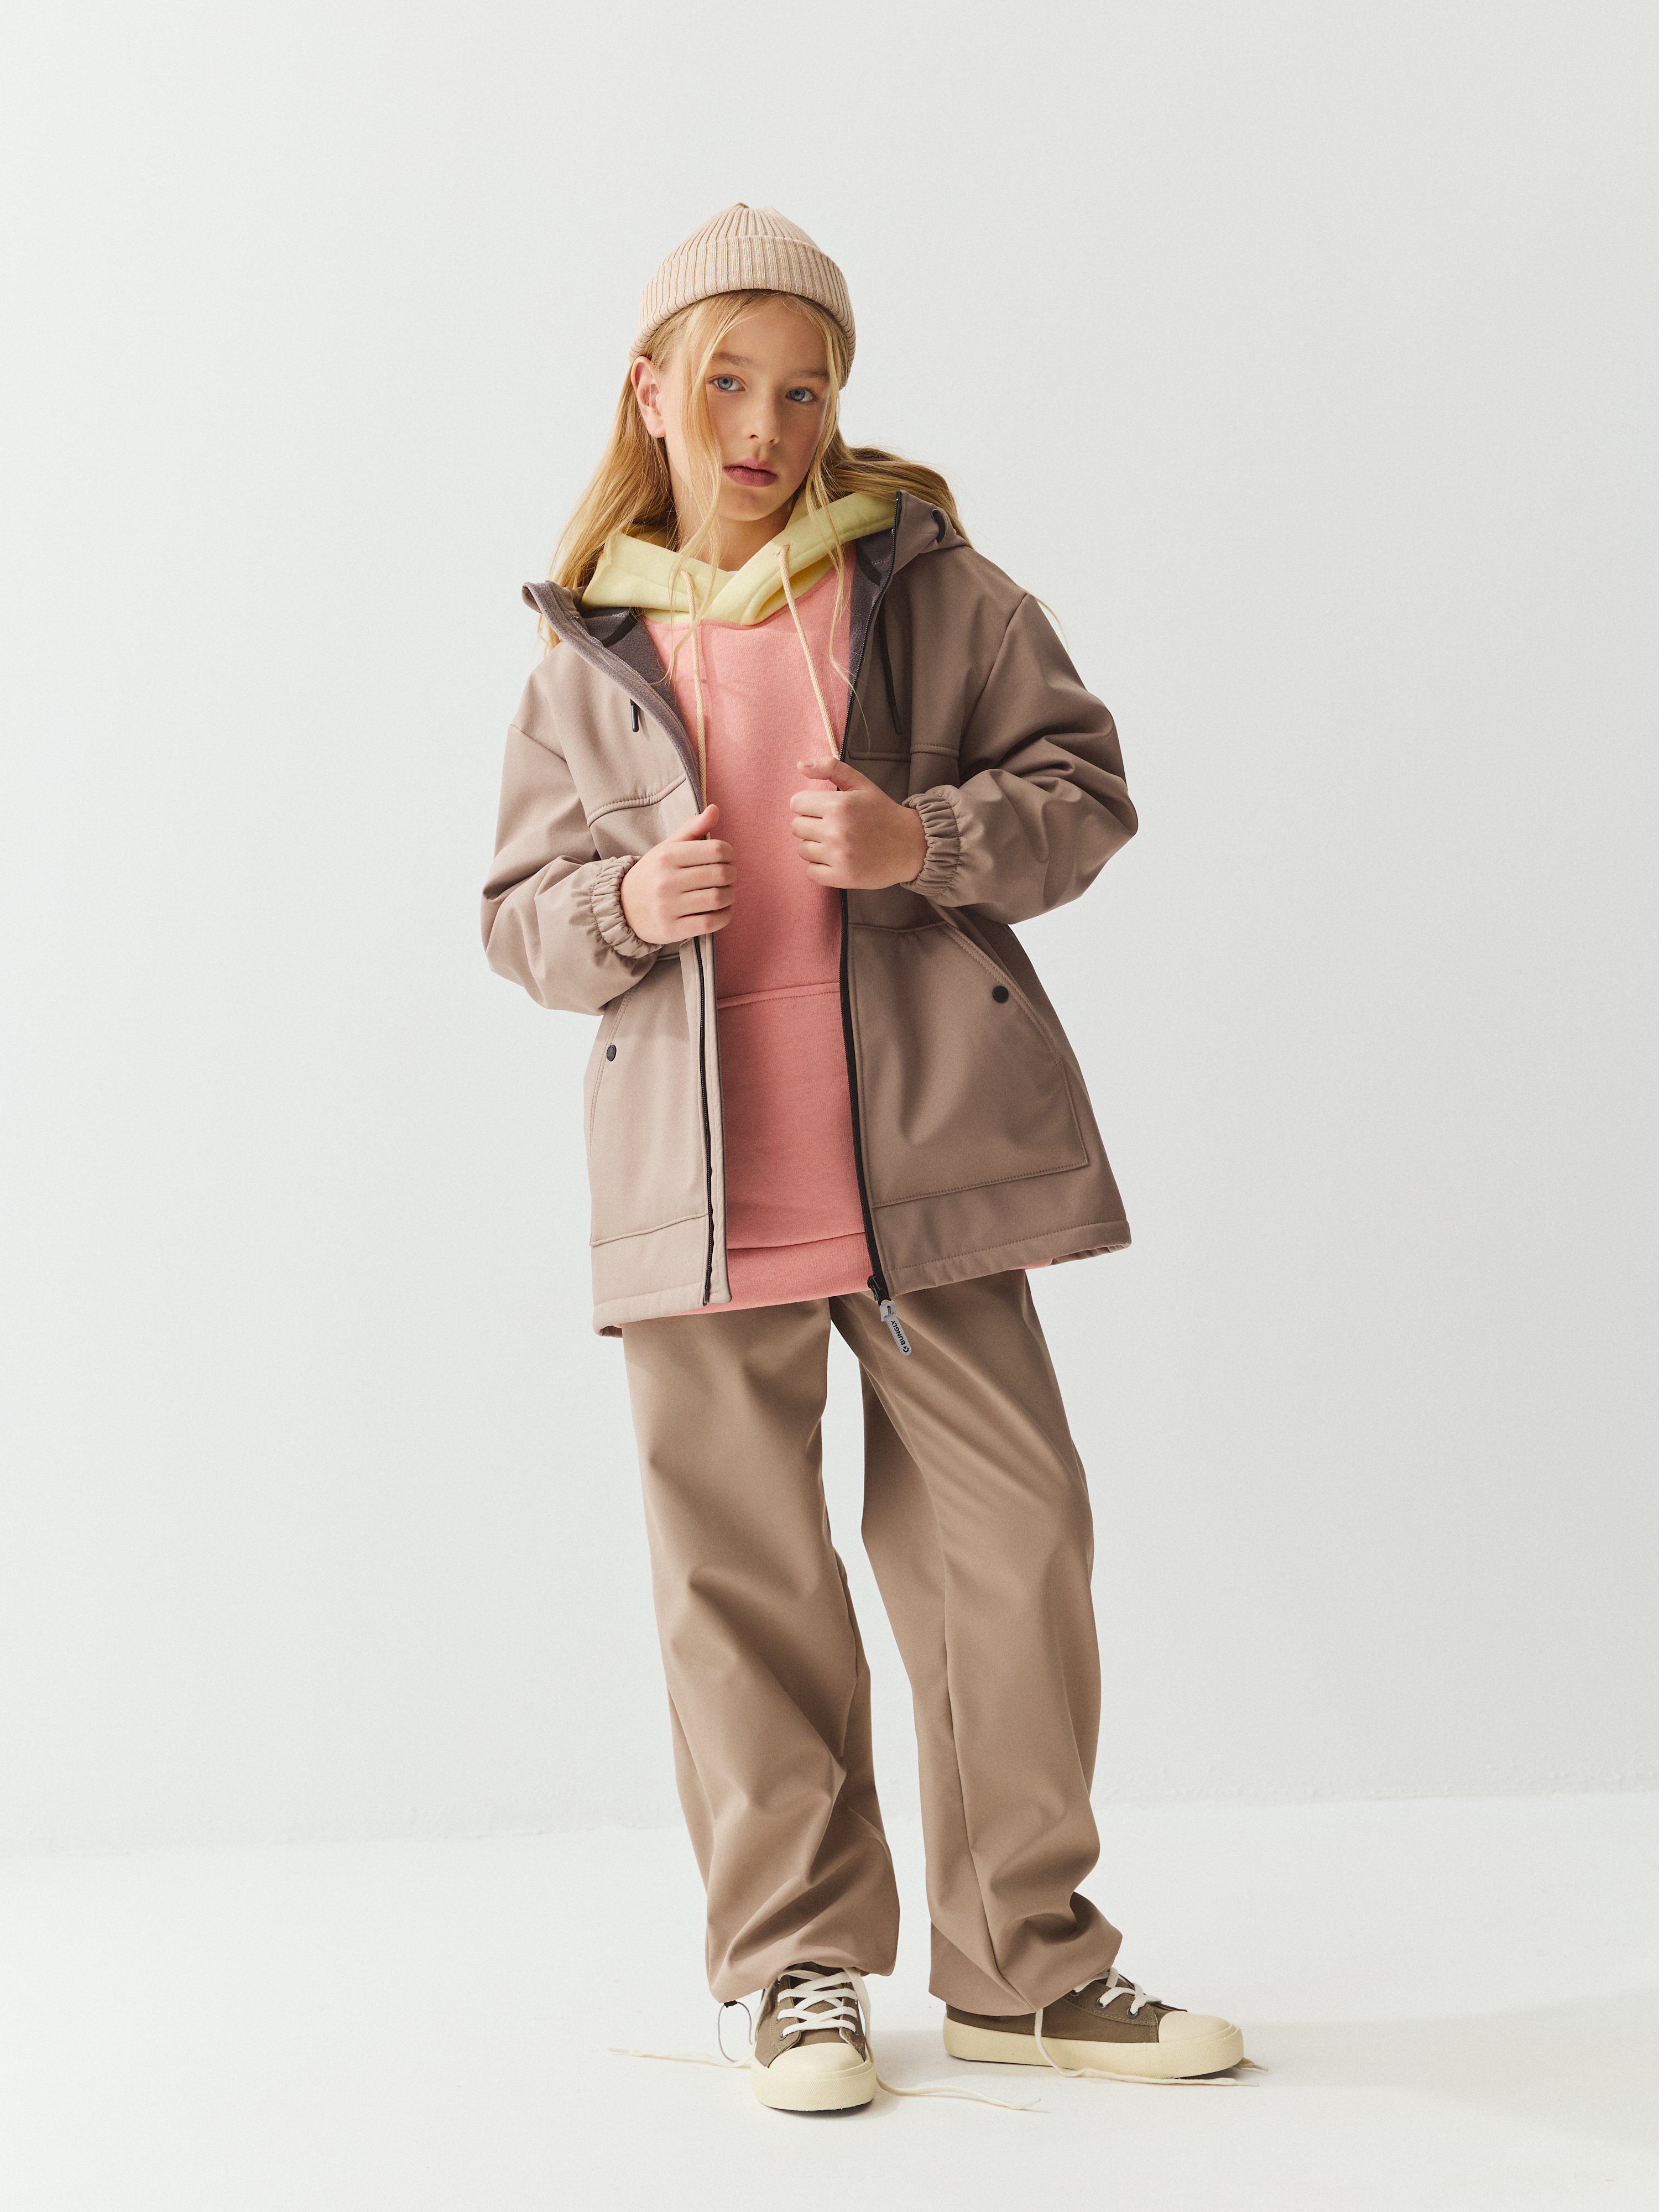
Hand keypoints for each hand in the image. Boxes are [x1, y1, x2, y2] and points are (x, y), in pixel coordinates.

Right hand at [619, 803, 734, 942]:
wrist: (622, 907)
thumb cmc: (653, 874)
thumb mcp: (668, 847)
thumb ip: (692, 828)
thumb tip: (715, 809)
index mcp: (667, 856)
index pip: (716, 850)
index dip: (729, 854)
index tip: (725, 858)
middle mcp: (665, 880)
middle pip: (720, 875)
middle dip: (731, 875)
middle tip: (727, 877)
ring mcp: (667, 907)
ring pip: (718, 899)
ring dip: (730, 896)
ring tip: (725, 893)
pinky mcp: (671, 929)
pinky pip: (710, 923)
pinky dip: (724, 916)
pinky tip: (722, 910)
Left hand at [789, 757, 926, 889]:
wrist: (911, 845)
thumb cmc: (882, 813)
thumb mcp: (861, 784)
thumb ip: (831, 768)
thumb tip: (800, 765)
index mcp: (839, 805)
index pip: (796, 803)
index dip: (808, 805)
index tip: (823, 809)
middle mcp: (837, 830)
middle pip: (797, 827)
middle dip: (811, 825)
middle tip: (833, 827)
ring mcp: (839, 856)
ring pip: (802, 850)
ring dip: (815, 847)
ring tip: (837, 844)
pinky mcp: (842, 877)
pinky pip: (810, 872)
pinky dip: (819, 868)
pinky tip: (836, 860)